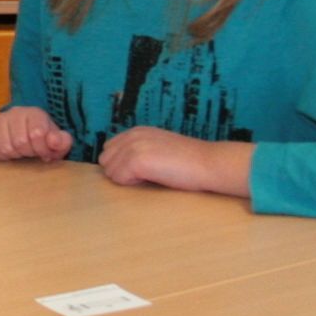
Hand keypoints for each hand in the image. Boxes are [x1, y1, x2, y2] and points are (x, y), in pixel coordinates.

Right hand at [0, 106, 72, 161]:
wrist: (24, 129)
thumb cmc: (42, 138)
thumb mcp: (57, 140)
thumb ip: (62, 141)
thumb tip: (54, 142)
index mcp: (34, 113)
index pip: (37, 133)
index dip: (42, 149)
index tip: (45, 154)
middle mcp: (15, 113)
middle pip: (20, 142)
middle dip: (28, 153)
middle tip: (31, 153)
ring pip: (5, 147)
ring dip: (14, 155)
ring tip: (20, 152)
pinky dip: (1, 156)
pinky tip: (8, 151)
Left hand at [99, 127, 252, 197]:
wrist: (210, 163)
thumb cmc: (188, 161)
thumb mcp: (158, 148)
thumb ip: (138, 150)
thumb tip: (118, 165)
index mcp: (136, 131)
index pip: (109, 150)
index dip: (122, 164)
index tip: (145, 168)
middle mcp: (131, 135)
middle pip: (105, 161)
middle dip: (121, 171)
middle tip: (148, 174)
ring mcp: (132, 147)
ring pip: (110, 171)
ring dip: (128, 179)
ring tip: (153, 175)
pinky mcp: (136, 161)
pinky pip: (118, 179)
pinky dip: (133, 184)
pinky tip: (153, 178)